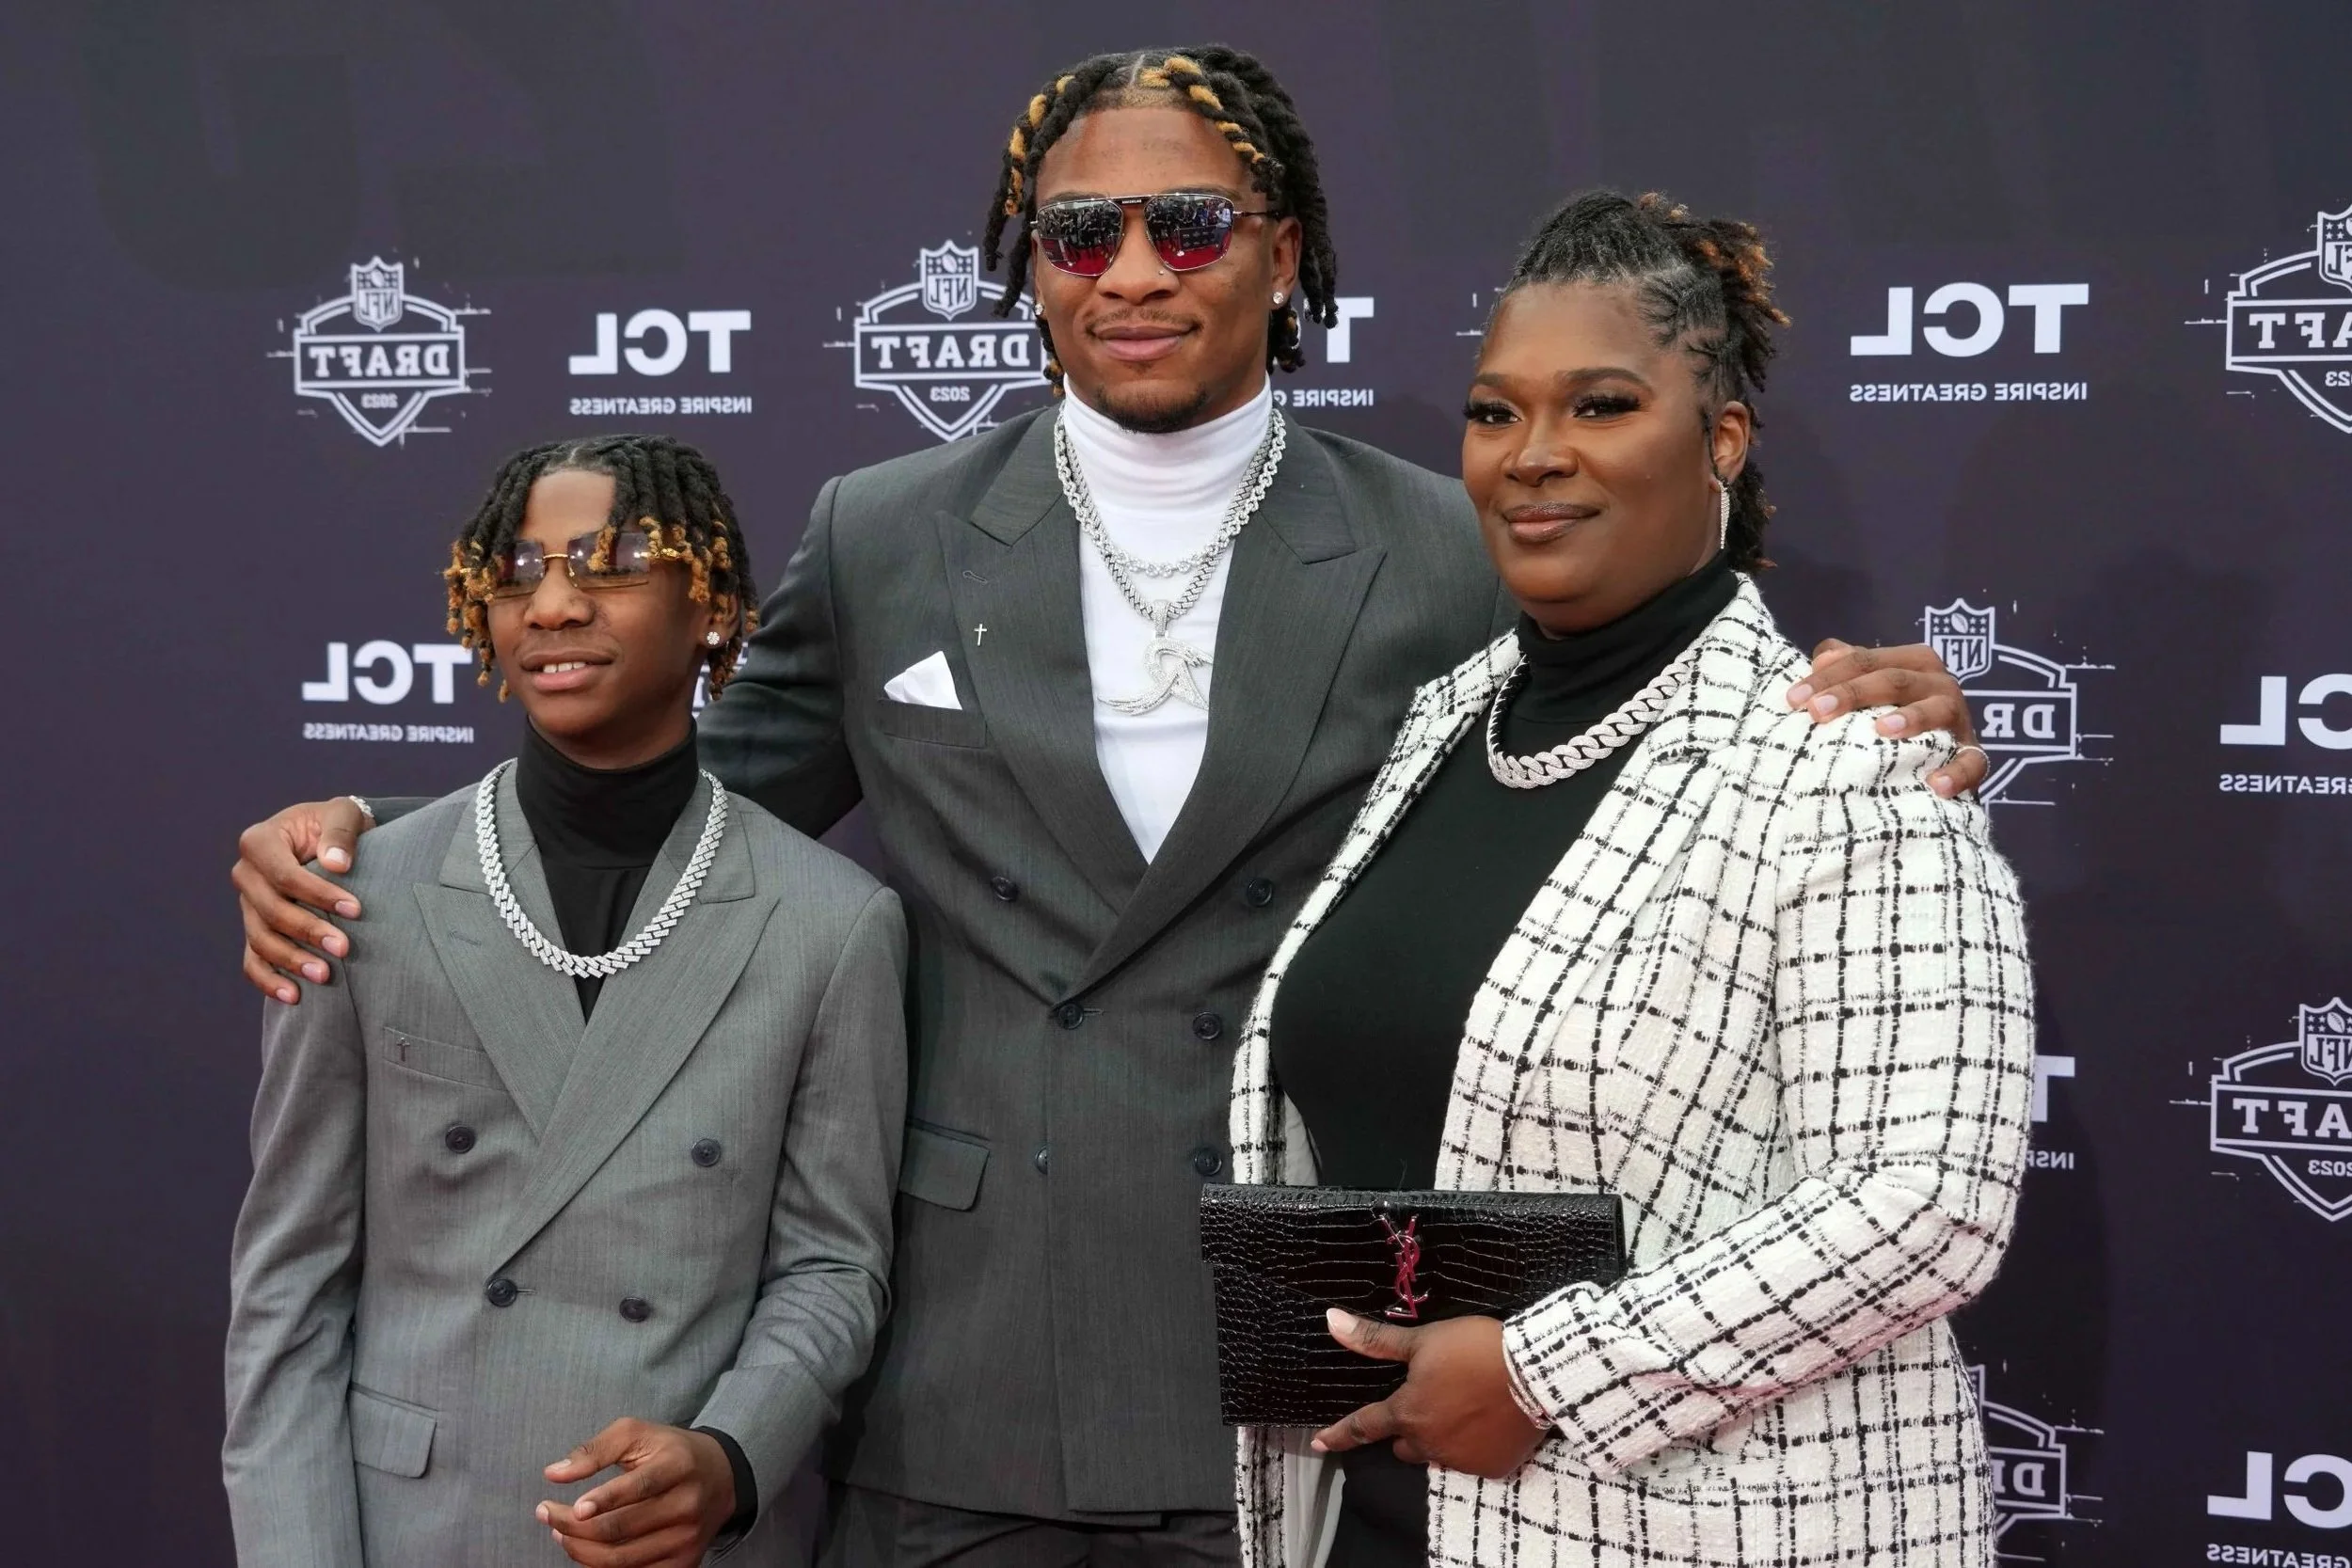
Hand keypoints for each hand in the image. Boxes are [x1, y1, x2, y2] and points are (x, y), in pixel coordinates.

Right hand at [232, 797, 372, 1002]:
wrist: (327, 839)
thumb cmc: (335, 825)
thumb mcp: (343, 814)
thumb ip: (341, 833)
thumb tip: (337, 864)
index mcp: (259, 841)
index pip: (283, 874)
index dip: (317, 894)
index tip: (355, 909)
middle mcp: (246, 874)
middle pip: (269, 910)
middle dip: (307, 931)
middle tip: (344, 948)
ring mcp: (247, 905)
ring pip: (260, 938)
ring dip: (290, 960)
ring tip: (325, 975)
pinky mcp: (255, 928)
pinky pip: (252, 960)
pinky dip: (268, 980)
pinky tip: (293, 996)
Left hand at [538, 1419, 736, 1567]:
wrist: (719, 1476)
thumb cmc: (669, 1451)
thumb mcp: (637, 1434)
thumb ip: (595, 1450)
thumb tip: (554, 1473)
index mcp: (679, 1465)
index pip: (639, 1487)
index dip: (603, 1500)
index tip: (572, 1508)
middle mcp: (688, 1504)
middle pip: (621, 1528)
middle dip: (574, 1526)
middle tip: (546, 1513)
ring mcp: (687, 1538)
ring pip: (621, 1559)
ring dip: (579, 1550)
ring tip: (560, 1532)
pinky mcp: (684, 1563)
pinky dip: (600, 1566)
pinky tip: (584, 1549)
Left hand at [1310, 1309, 1546, 1479]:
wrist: (1534, 1372)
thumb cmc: (1473, 1348)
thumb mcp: (1423, 1340)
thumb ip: (1376, 1340)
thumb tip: (1330, 1321)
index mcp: (1407, 1413)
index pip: (1364, 1426)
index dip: (1340, 1434)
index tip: (1319, 1444)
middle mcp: (1428, 1443)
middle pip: (1403, 1445)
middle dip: (1407, 1430)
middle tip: (1427, 1405)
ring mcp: (1461, 1460)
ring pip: (1437, 1454)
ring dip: (1440, 1438)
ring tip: (1463, 1408)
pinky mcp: (1492, 1468)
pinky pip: (1472, 1461)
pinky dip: (1474, 1446)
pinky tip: (1488, 1421)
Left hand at [1786, 639, 1986, 797]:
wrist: (1939, 759)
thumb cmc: (1890, 717)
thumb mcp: (1866, 690)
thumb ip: (1845, 669)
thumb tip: (1822, 656)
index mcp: (1912, 662)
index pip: (1863, 661)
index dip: (1826, 677)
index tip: (1792, 700)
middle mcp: (1938, 684)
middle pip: (1893, 679)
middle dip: (1852, 693)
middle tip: (1817, 712)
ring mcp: (1959, 719)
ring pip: (1938, 709)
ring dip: (1912, 717)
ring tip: (1882, 729)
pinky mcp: (1973, 754)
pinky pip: (1972, 762)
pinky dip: (1957, 773)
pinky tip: (1935, 785)